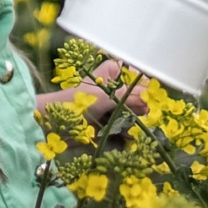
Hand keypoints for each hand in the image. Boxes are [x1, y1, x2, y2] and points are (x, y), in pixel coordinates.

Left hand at [35, 60, 149, 121]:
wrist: (56, 124)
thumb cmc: (79, 101)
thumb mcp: (108, 95)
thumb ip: (132, 96)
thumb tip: (150, 100)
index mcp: (111, 73)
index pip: (134, 72)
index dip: (143, 81)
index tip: (151, 91)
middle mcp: (112, 88)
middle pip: (136, 94)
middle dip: (143, 103)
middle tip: (147, 111)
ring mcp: (110, 107)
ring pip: (132, 111)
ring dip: (137, 118)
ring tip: (141, 124)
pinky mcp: (106, 124)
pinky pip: (124, 126)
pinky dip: (128, 130)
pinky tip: (131, 135)